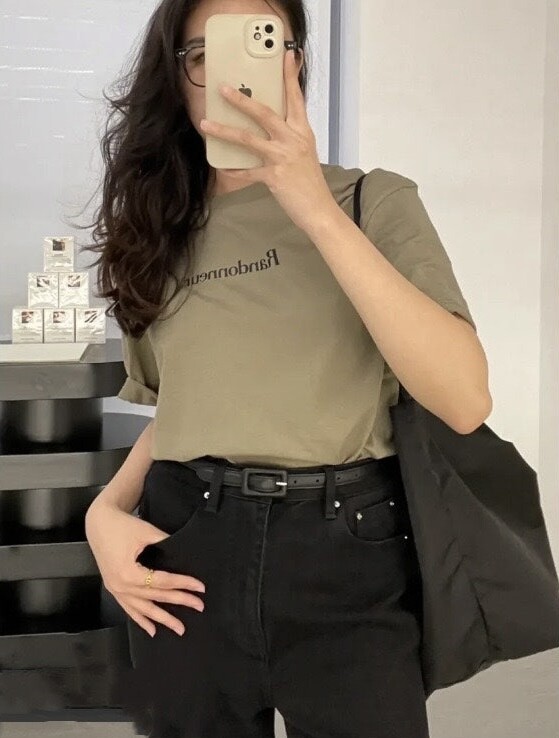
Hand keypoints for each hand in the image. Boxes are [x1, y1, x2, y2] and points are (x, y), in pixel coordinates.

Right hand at [85, 497, 205, 637]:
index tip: (199, 587)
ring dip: (162, 619)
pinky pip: (128, 609)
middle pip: (156, 597)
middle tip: (199, 606)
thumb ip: (165, 543)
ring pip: (143, 609)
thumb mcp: (146, 532)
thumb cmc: (121, 526)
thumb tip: (185, 553)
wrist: (98, 523)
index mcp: (129, 573)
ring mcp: (116, 589)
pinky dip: (141, 620)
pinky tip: (152, 629)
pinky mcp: (113, 588)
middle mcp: (121, 585)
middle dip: (179, 601)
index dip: (183, 584)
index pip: (163, 581)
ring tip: (179, 628)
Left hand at [200, 49, 336, 231]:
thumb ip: (290, 136)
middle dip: (242, 100)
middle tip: (224, 89)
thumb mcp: (305, 152)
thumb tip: (271, 126)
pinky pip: (246, 172)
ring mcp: (282, 158)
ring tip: (206, 124)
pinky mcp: (273, 177)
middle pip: (265, 114)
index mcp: (303, 132)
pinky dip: (232, 170)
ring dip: (225, 131)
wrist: (318, 209)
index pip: (296, 98)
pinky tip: (220, 167)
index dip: (290, 76)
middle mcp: (292, 141)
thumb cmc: (310, 182)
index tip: (286, 55)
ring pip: (248, 139)